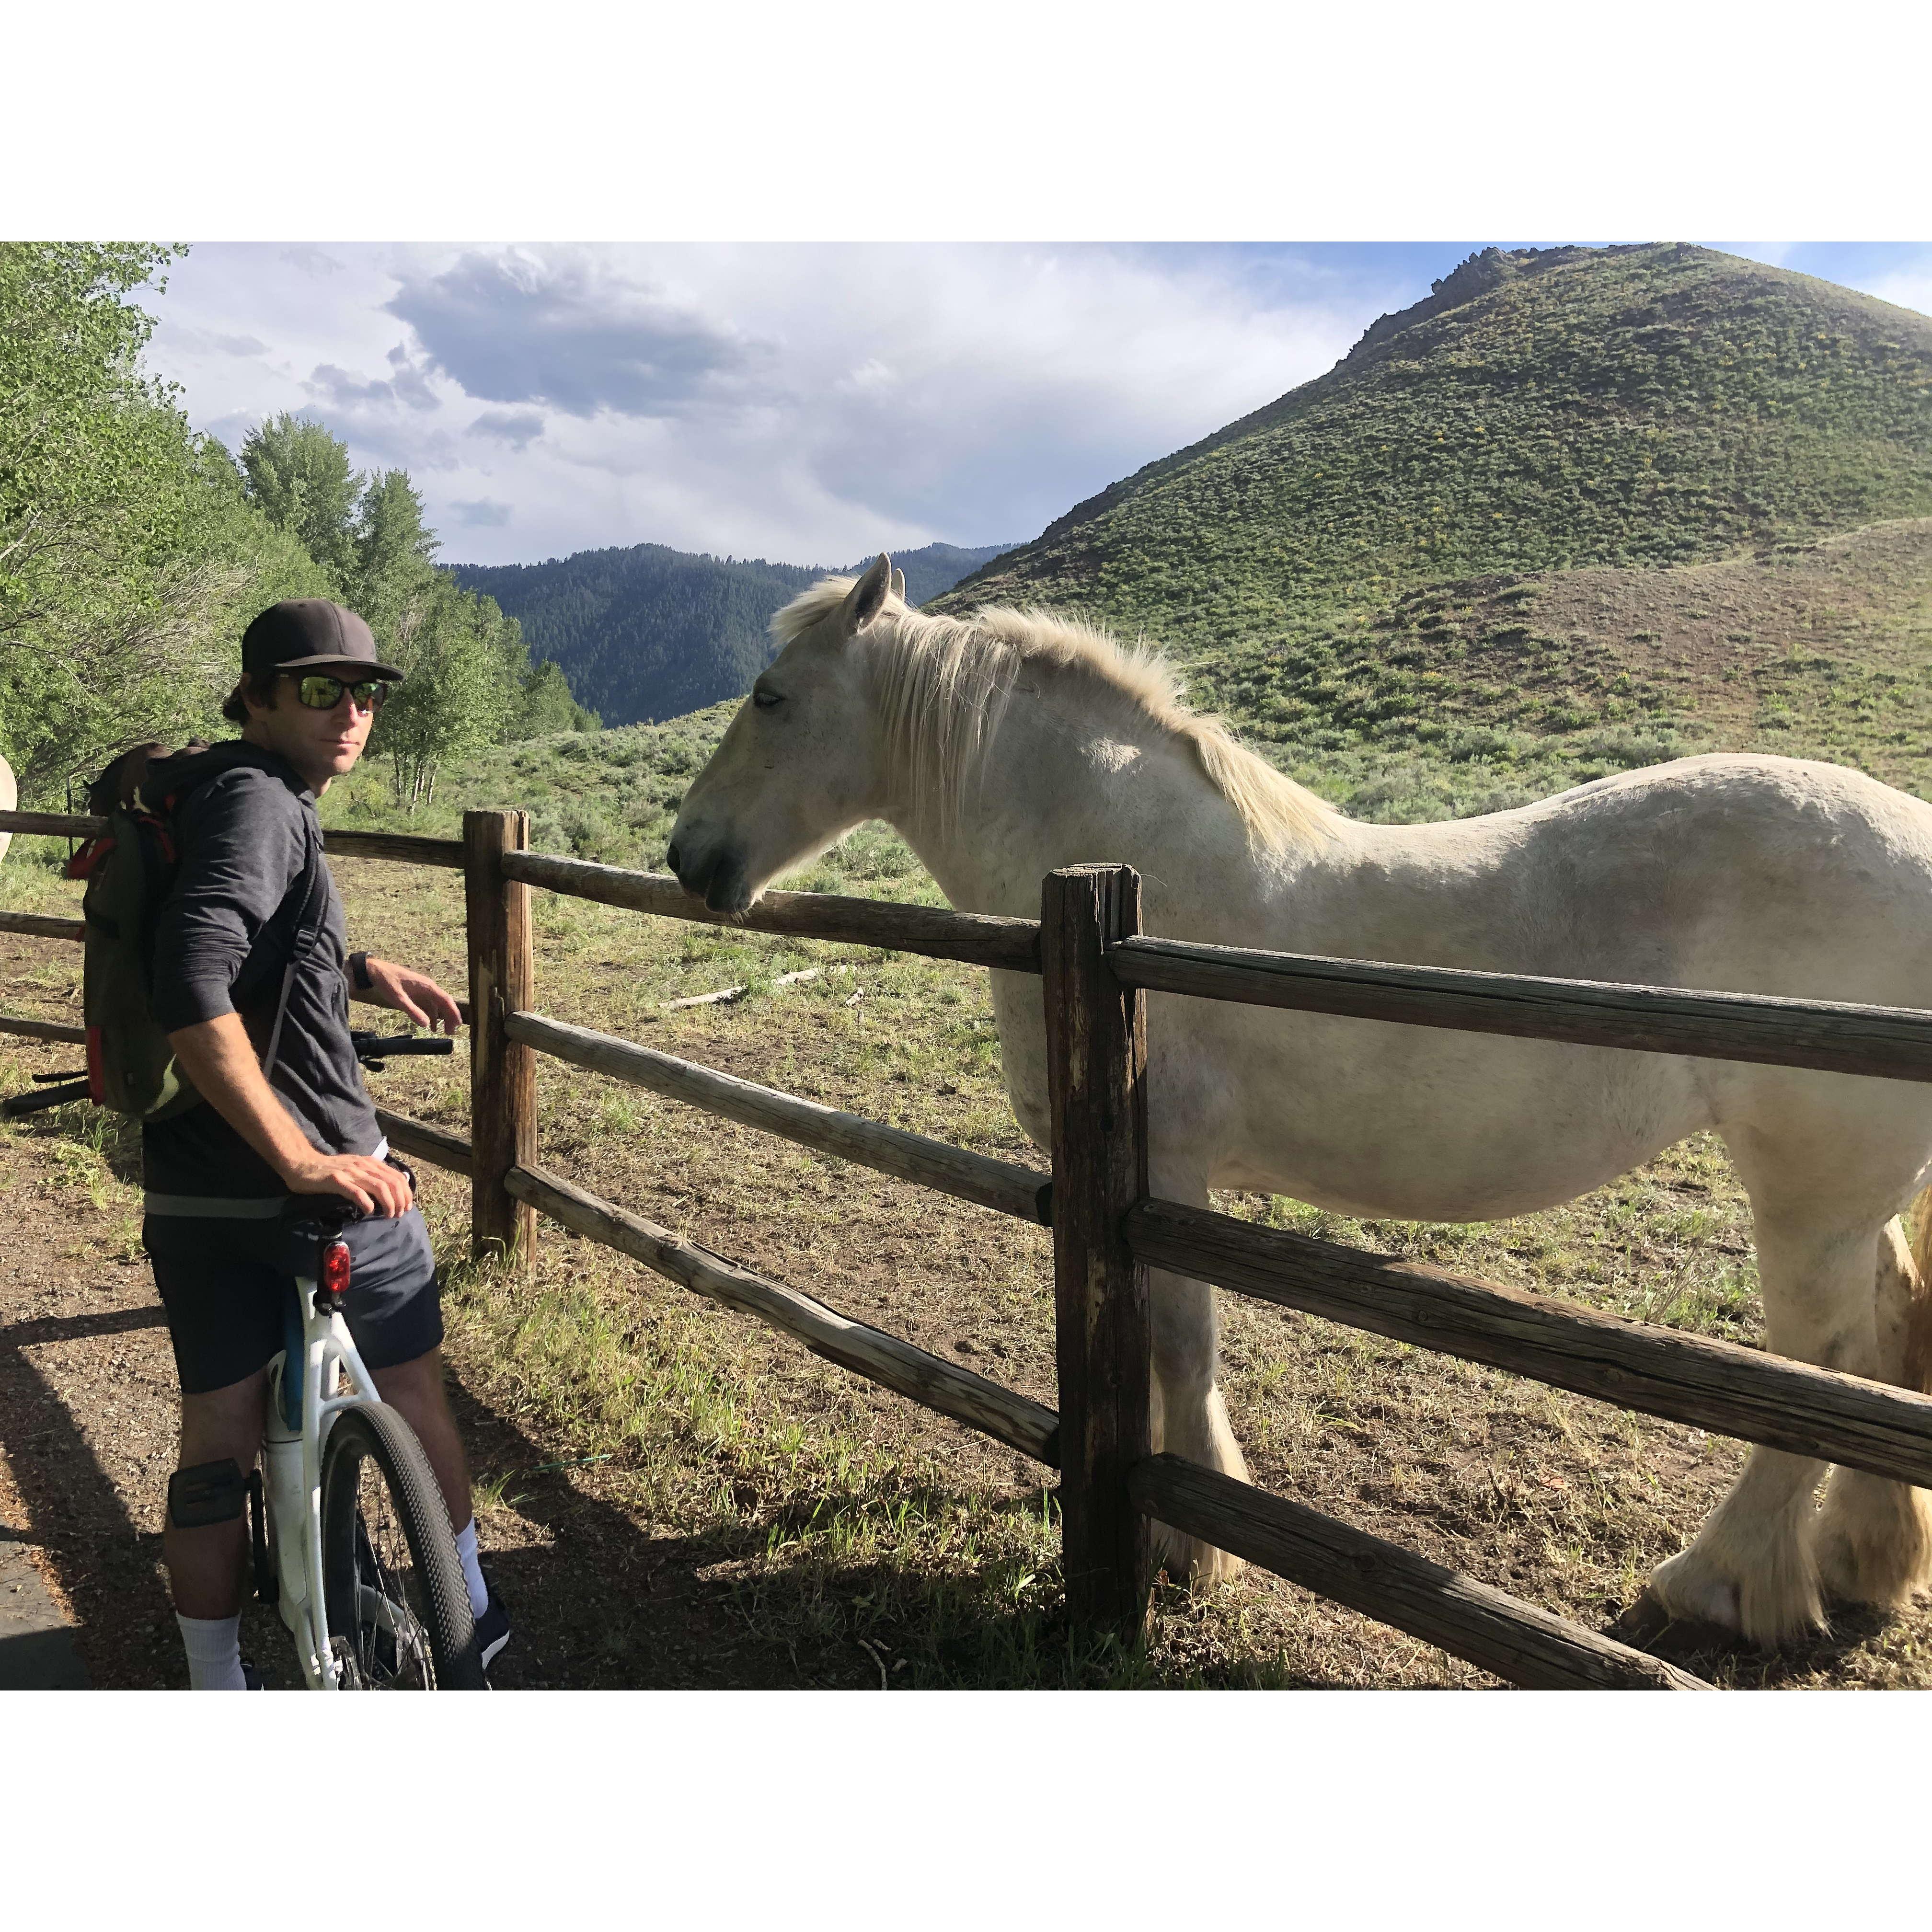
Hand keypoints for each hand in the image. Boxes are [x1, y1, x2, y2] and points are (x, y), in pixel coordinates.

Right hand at [283, 1150, 414, 1217]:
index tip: (407, 1206)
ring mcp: (350, 1172)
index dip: (406, 1192)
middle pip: (391, 1182)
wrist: (303, 1164)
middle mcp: (363, 1165)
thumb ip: (371, 1175)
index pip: (396, 1176)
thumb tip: (389, 1189)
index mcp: (369, 1163)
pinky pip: (357, 1192)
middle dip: (400, 1200)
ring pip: (379, 1187)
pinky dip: (367, 1203)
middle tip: (399, 1214)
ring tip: (389, 1215)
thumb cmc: (329, 1170)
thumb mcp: (355, 1169)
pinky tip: (369, 1212)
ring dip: (388, 1203)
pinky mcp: (337, 1180)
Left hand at [363, 957, 463, 1033]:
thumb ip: (413, 1011)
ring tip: (443, 1031)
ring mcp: (423, 991)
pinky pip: (428, 1006)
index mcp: (427, 987)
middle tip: (451, 1032)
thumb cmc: (387, 982)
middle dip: (450, 1017)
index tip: (457, 1024)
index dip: (453, 1012)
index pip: (446, 1000)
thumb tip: (426, 1024)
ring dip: (441, 1018)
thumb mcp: (398, 998)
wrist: (375, 971)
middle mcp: (428, 988)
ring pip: (437, 1005)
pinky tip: (430, 1025)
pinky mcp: (416, 994)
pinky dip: (431, 1015)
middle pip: (444, 1003)